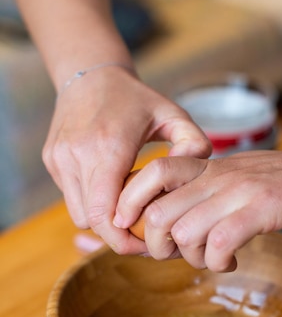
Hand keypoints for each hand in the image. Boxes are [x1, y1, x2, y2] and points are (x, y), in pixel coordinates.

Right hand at [42, 66, 210, 248]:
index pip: (105, 214)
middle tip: (143, 235)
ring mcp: (60, 159)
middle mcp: (78, 154)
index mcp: (109, 146)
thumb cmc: (137, 98)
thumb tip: (190, 174)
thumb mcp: (174, 114)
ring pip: (79, 214)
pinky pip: (71, 197)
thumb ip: (195, 143)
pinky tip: (112, 190)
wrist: (90, 74)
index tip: (147, 243)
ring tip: (129, 210)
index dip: (124, 239)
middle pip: (92, 221)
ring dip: (103, 219)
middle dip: (116, 235)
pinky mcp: (51, 160)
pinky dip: (91, 202)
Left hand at [114, 139, 281, 271]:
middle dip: (160, 247)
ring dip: (192, 258)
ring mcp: (242, 190)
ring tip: (214, 259)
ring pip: (184, 231)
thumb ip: (217, 193)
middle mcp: (220, 174)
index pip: (153, 172)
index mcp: (214, 166)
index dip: (133, 204)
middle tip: (181, 256)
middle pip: (158, 212)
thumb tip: (187, 224)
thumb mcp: (249, 179)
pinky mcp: (265, 208)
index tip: (137, 232)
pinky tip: (233, 261)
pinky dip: (218, 262)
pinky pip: (219, 243)